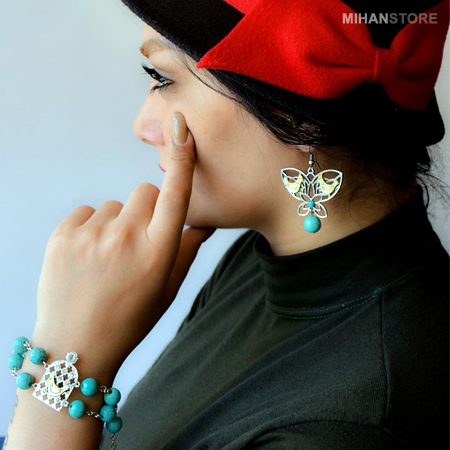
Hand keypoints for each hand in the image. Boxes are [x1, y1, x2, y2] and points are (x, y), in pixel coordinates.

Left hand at [32, 112, 214, 376]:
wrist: (76, 345)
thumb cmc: (130, 318)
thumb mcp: (168, 289)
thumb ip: (187, 249)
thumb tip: (201, 222)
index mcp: (158, 252)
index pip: (176, 195)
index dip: (182, 158)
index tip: (181, 125)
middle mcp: (127, 239)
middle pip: (144, 191)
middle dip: (147, 208)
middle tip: (137, 239)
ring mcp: (92, 236)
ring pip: (114, 205)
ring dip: (116, 222)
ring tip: (107, 257)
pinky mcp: (62, 236)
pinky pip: (85, 212)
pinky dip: (90, 227)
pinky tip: (87, 255)